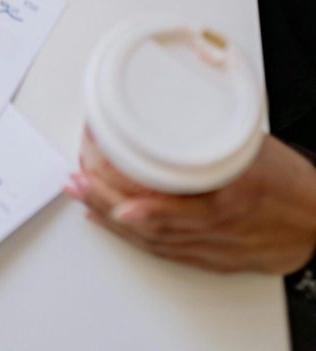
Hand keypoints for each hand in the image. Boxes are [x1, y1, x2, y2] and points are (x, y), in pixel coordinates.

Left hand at [67, 136, 315, 274]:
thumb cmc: (291, 183)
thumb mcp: (254, 147)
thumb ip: (216, 136)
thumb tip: (179, 108)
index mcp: (227, 196)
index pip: (167, 199)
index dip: (127, 187)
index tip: (99, 171)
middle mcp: (215, 226)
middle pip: (149, 219)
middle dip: (105, 199)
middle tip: (76, 180)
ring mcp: (213, 247)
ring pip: (152, 237)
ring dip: (111, 218)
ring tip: (81, 195)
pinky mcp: (213, 259)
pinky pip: (166, 251)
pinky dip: (135, 236)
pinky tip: (113, 223)